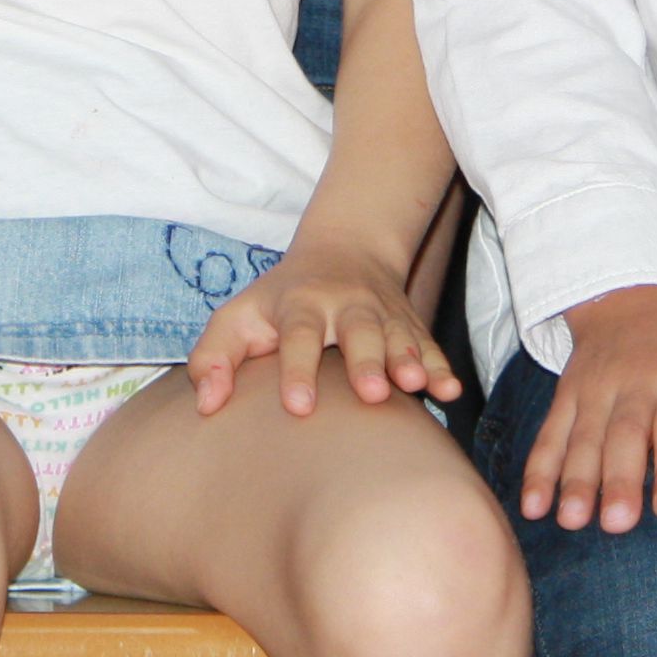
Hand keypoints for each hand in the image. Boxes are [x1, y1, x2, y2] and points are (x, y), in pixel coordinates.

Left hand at [188, 229, 462, 417]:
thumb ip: (214, 358)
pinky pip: (429, 346)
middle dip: (366, 362)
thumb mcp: (238, 317)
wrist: (346, 250)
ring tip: (416, 386)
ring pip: (399, 337)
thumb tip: (207, 406)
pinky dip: (440, 367)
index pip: (299, 335)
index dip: (299, 368)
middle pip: (359, 331)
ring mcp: (382, 316)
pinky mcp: (409, 327)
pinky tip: (449, 392)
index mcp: (300, 305)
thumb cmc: (279, 301)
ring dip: (409, 360)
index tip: (298, 406)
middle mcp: (346, 307)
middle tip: (372, 395)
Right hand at [520, 284, 656, 533]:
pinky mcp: (568, 393)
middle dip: (620, 479)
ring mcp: (598, 387)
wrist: (636, 298)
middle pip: (627, 433)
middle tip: (618, 525)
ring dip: (575, 479)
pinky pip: (550, 432)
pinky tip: (532, 507)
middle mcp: (640, 382)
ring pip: (584, 436)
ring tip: (572, 521)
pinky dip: (538, 469)